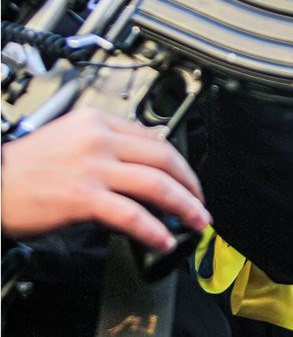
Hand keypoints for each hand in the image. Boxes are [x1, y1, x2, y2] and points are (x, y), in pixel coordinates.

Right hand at [1, 109, 210, 251]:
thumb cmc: (23, 168)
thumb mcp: (69, 140)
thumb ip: (107, 148)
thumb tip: (142, 172)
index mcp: (97, 121)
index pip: (153, 137)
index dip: (178, 162)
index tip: (188, 179)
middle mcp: (99, 139)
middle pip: (164, 157)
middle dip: (190, 183)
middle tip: (200, 202)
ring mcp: (93, 166)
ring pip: (157, 184)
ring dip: (185, 206)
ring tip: (196, 221)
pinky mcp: (83, 196)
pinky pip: (131, 214)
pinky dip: (153, 230)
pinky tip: (162, 240)